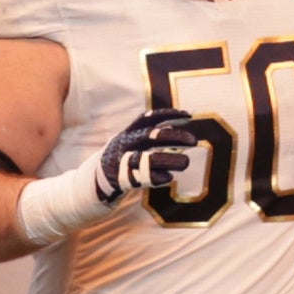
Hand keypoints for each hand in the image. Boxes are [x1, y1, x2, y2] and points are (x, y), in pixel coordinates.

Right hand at [91, 105, 215, 207]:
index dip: (168, 114)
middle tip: (194, 140)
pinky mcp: (125, 178)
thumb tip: (177, 122)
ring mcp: (124, 161)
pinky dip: (158, 177)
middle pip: (151, 137)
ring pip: (148, 159)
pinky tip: (170, 177)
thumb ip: (153, 133)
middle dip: (174, 137)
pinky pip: (144, 178)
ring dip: (170, 160)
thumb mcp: (135, 140)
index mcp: (129, 132)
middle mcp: (126, 144)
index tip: (189, 115)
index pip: (149, 118)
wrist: (99, 178)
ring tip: (187, 162)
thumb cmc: (126, 155)